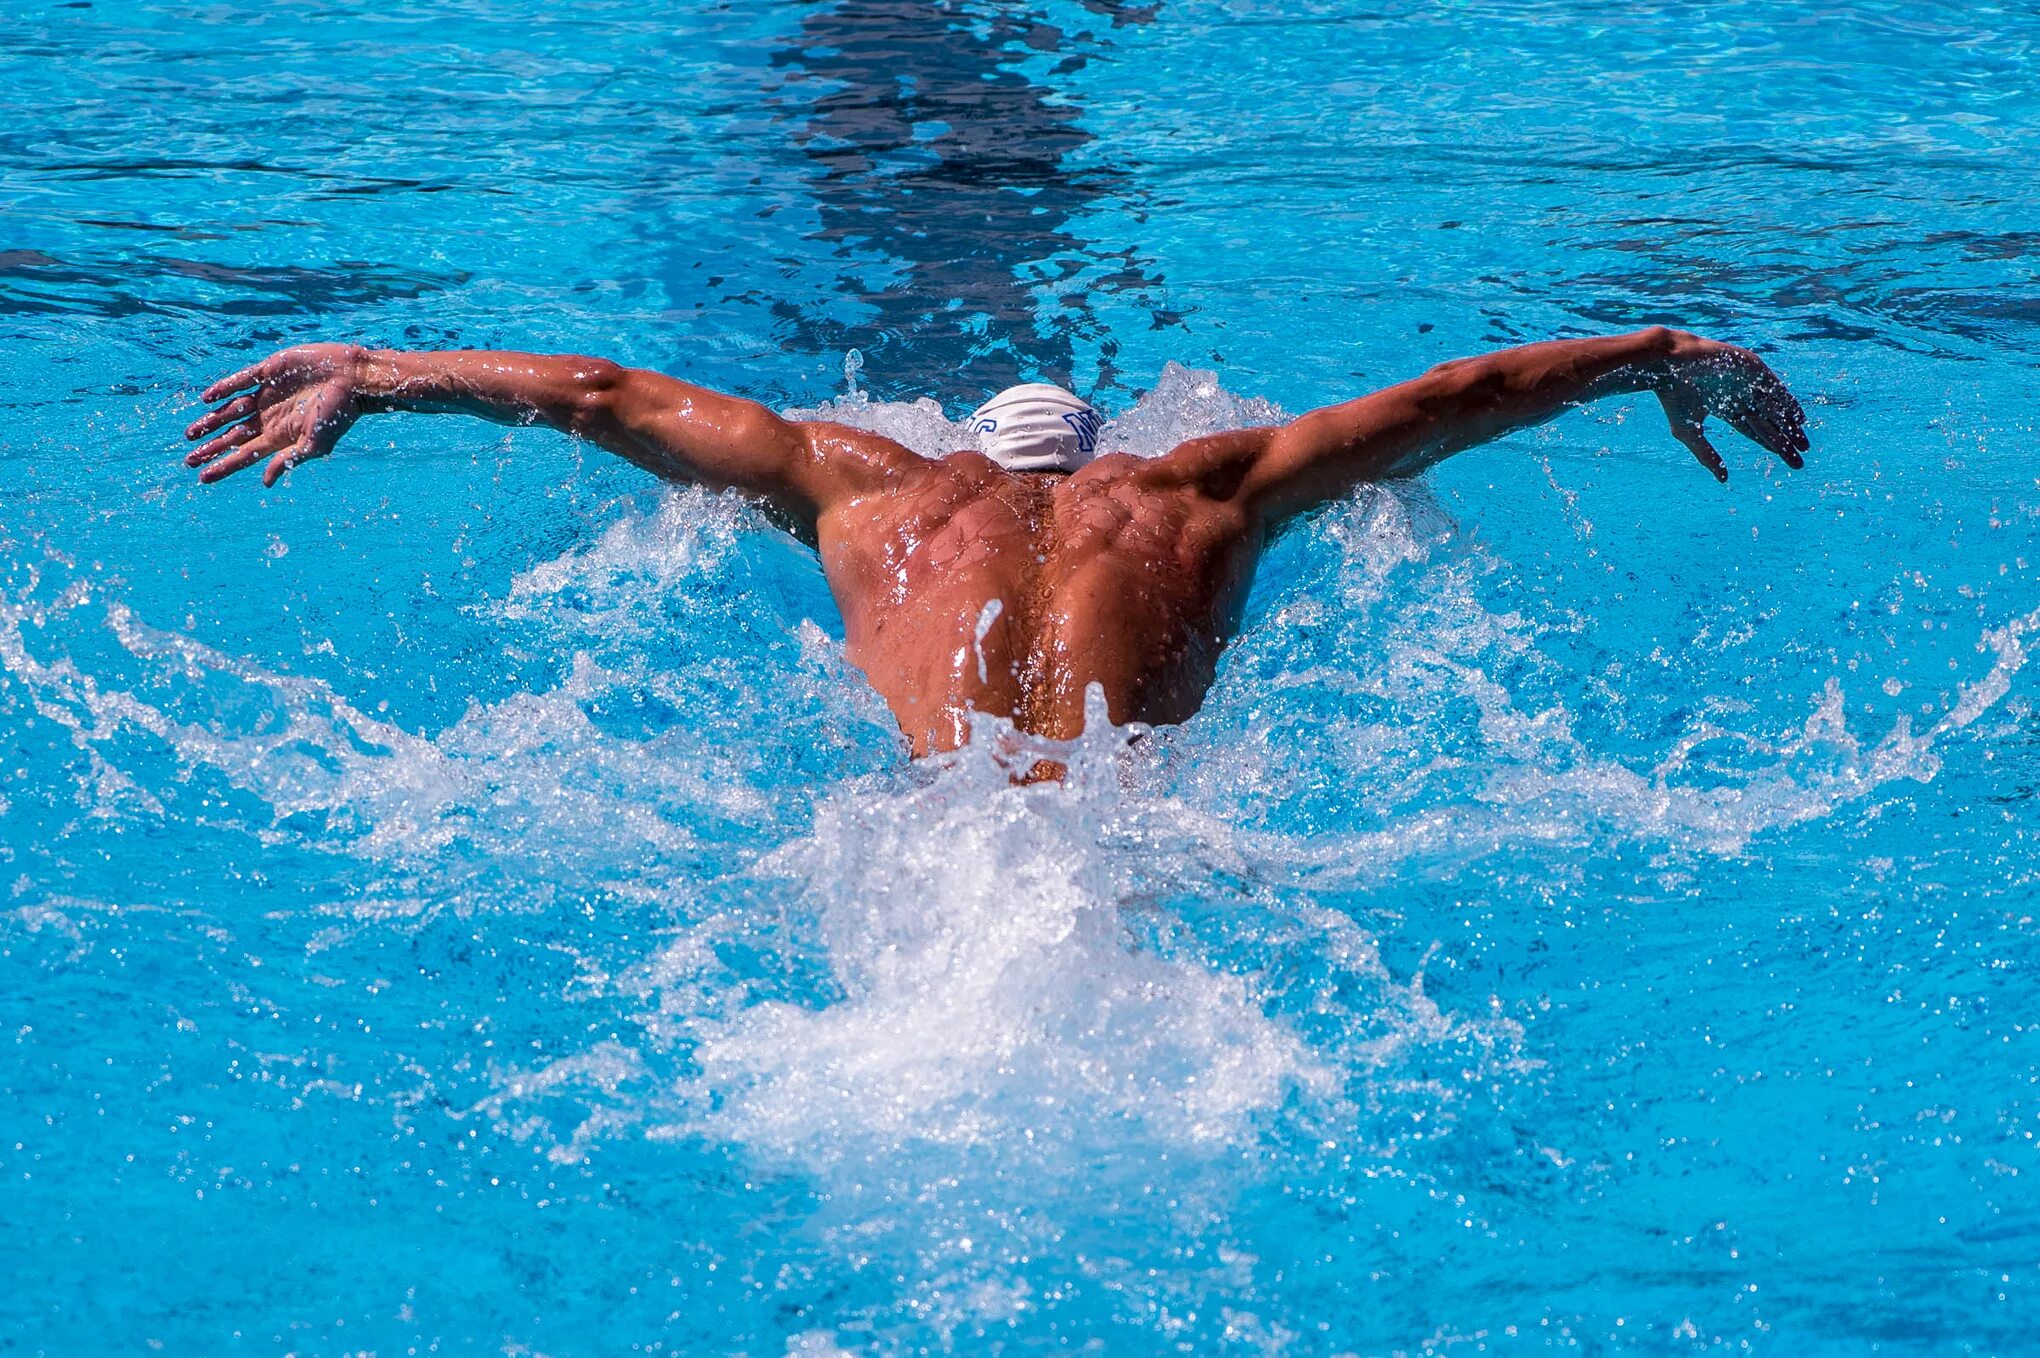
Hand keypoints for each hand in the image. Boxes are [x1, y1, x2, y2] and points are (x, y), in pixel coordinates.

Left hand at [184, 343, 370, 486]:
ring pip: (231, 410)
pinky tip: (207, 397)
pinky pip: (240, 380)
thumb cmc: (340, 413)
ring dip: (211, 421)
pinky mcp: (269, 371)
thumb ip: (289, 460)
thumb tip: (265, 482)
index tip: (202, 476)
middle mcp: (270, 417)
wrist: (354, 379)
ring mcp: (268, 394)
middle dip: (211, 447)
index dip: (224, 466)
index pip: (245, 454)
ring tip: (190, 433)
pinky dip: (223, 388)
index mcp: (280, 436)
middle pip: (234, 436)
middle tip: (189, 459)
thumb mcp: (316, 443)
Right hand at [1651, 333, 1809, 482]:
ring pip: (1774, 406)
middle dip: (1783, 440)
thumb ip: (1708, 456)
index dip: (1769, 443)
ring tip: (1804, 443)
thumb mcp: (1690, 433)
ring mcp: (1747, 380)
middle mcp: (1739, 394)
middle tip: (1799, 458)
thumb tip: (1724, 480)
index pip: (1753, 429)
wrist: (1669, 364)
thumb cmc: (1674, 398)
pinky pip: (1776, 388)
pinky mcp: (1753, 367)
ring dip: (1790, 425)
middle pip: (1768, 422)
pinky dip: (1787, 403)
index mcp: (1725, 407)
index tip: (1783, 458)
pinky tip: (1799, 419)